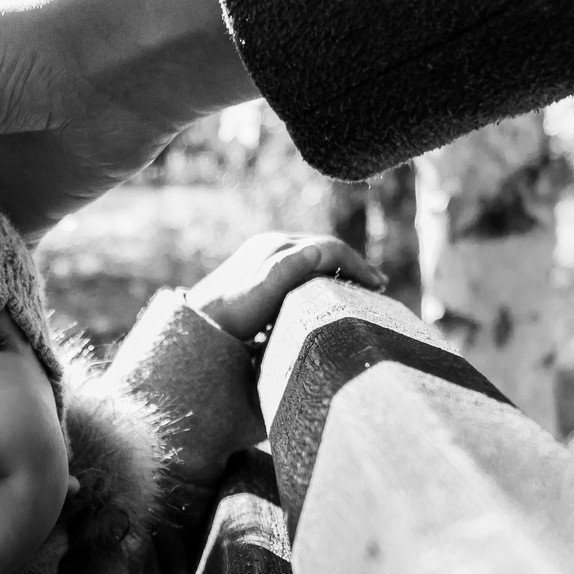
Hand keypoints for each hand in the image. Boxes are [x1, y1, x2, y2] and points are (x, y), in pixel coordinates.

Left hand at [188, 233, 384, 342]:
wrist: (196, 327)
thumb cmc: (229, 316)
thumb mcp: (260, 295)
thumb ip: (287, 271)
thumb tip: (317, 251)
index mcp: (276, 247)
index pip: (328, 248)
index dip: (356, 265)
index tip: (378, 286)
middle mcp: (271, 246)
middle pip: (323, 249)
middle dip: (353, 266)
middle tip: (377, 286)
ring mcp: (264, 258)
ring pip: (313, 258)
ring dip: (339, 271)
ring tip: (360, 289)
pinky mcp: (259, 272)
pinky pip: (300, 268)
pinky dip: (321, 277)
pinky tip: (328, 293)